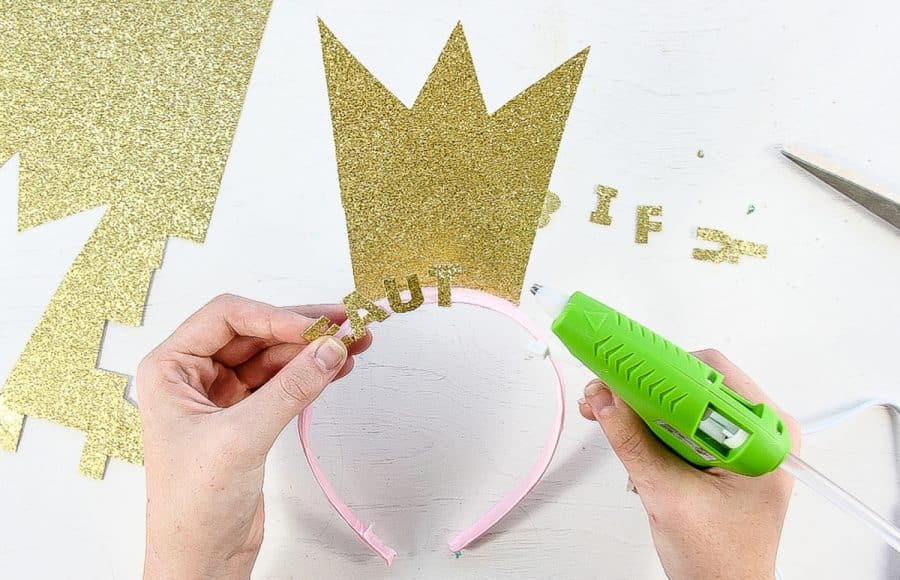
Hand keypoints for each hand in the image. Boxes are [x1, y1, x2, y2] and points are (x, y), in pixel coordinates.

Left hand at [137, 294, 370, 579]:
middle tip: (345, 324)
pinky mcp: (248, 415)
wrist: (202, 559)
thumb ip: (290, 390)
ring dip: (313, 349)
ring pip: (274, 356)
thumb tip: (329, 349)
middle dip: (302, 329)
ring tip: (354, 344)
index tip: (314, 328)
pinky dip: (312, 373)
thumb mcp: (241, 438)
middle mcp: (194, 374)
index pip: (226, 317)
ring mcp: (223, 394)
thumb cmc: (192, 507)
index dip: (273, 316)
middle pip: (256, 333)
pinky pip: (284, 381)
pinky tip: (338, 367)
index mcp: (170, 368)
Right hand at [579, 349, 799, 579]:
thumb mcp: (668, 497)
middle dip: (643, 387)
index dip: (662, 369)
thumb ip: (633, 443)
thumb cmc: (720, 559)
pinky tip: (631, 436)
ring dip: (642, 406)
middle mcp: (758, 430)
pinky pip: (681, 417)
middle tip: (607, 394)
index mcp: (765, 438)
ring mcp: (740, 438)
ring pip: (682, 397)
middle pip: (693, 380)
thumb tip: (605, 400)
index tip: (624, 369)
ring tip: (611, 418)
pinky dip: (650, 422)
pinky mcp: (721, 446)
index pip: (710, 375)